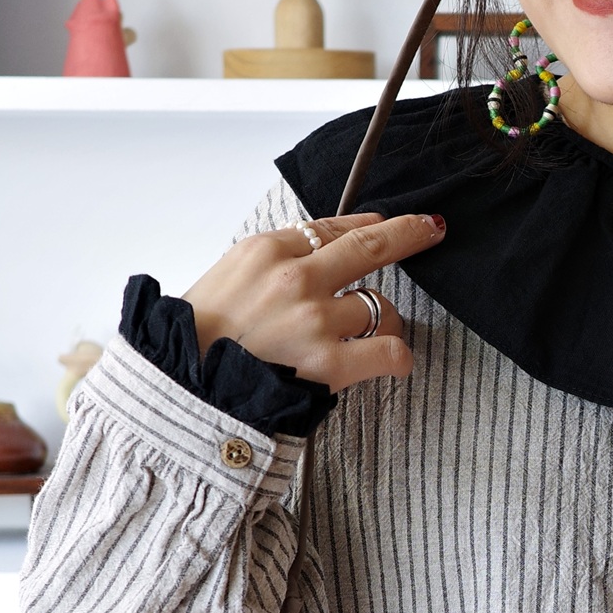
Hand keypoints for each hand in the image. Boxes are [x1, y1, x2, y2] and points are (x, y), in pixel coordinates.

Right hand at [186, 212, 445, 390]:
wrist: (182, 389)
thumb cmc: (197, 338)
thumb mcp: (226, 276)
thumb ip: (272, 260)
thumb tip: (317, 247)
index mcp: (265, 251)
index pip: (330, 228)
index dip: (366, 224)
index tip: (386, 223)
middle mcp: (296, 279)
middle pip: (371, 247)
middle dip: (409, 233)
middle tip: (429, 229)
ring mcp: (315, 321)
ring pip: (382, 307)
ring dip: (384, 320)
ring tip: (371, 335)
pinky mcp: (330, 364)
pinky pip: (389, 351)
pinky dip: (398, 356)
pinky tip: (394, 362)